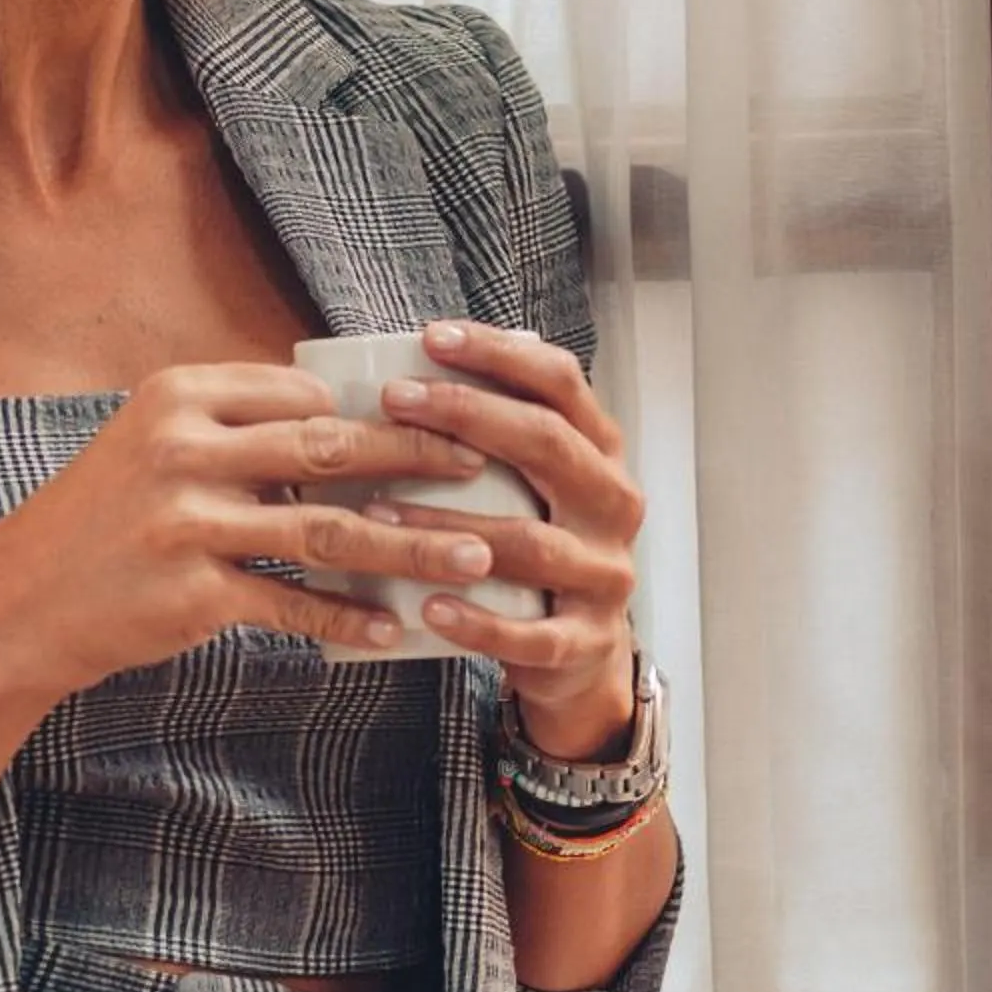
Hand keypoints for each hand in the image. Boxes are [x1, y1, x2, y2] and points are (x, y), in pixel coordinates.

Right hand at [0, 362, 508, 700]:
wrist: (20, 601)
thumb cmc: (104, 518)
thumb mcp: (154, 444)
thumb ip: (238, 428)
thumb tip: (346, 423)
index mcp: (181, 396)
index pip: (304, 393)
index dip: (376, 410)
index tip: (441, 421)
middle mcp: (183, 449)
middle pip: (328, 448)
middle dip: (416, 457)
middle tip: (482, 468)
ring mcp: (186, 522)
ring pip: (326, 530)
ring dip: (408, 545)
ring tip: (471, 556)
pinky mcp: (190, 593)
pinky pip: (290, 604)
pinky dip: (345, 617)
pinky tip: (390, 628)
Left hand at [363, 321, 645, 756]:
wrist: (582, 654)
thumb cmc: (535, 545)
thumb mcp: (531, 483)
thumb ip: (491, 437)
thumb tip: (394, 376)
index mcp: (601, 452)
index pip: (561, 383)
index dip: (499, 354)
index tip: (432, 337)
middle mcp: (614, 504)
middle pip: (548, 444)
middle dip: (467, 413)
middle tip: (394, 399)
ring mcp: (605, 574)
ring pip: (531, 541)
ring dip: (450, 524)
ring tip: (378, 513)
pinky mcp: (587, 642)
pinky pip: (533, 634)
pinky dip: (479, 622)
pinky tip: (429, 607)